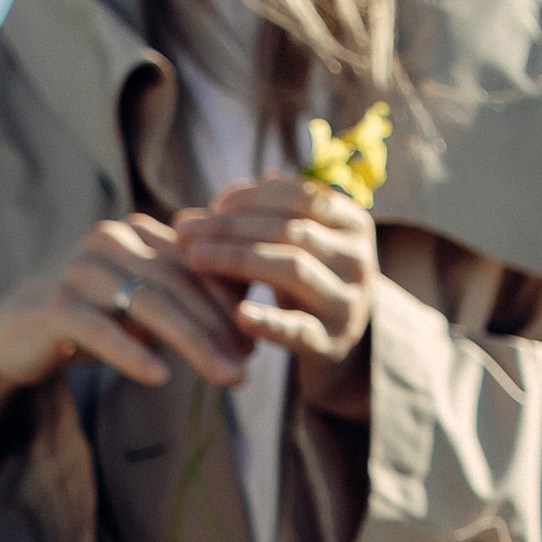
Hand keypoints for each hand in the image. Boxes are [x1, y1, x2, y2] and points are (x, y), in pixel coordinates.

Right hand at [0, 212, 250, 446]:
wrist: (11, 340)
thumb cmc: (87, 325)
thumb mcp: (139, 311)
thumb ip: (184, 306)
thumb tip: (247, 326)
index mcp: (135, 234)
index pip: (195, 263)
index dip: (230, 302)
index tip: (257, 341)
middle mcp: (109, 241)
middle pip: (179, 283)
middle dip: (219, 327)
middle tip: (249, 366)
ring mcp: (79, 270)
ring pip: (149, 305)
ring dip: (193, 344)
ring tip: (225, 377)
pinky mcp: (53, 304)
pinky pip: (101, 329)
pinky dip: (131, 354)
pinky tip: (160, 378)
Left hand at [175, 173, 377, 412]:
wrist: (338, 343)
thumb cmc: (306, 284)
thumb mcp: (294, 247)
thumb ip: (257, 222)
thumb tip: (195, 215)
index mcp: (352, 224)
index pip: (299, 196)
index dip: (252, 197)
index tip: (213, 205)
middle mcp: (357, 260)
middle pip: (289, 230)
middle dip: (231, 227)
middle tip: (184, 230)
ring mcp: (347, 303)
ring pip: (291, 268)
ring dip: (236, 259)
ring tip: (194, 258)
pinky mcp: (331, 344)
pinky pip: (298, 329)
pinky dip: (268, 321)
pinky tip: (239, 315)